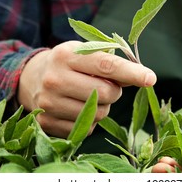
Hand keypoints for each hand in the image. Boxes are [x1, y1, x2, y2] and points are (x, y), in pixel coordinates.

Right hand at [18, 41, 156, 137]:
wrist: (30, 78)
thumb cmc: (66, 63)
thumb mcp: (83, 53)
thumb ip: (110, 62)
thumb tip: (140, 77)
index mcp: (66, 55)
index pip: (106, 65)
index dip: (131, 73)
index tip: (150, 78)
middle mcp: (55, 79)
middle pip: (107, 93)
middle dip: (115, 91)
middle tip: (105, 85)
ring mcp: (49, 103)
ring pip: (99, 114)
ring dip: (103, 106)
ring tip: (88, 95)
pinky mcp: (47, 122)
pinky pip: (87, 128)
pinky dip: (90, 120)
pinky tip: (77, 107)